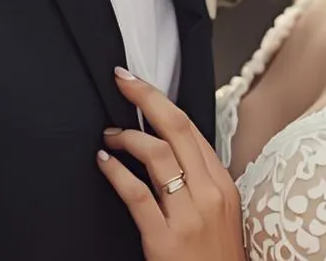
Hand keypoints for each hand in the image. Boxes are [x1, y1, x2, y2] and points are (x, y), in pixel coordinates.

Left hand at [96, 67, 244, 260]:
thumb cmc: (215, 257)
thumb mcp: (219, 212)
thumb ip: (199, 180)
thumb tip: (169, 148)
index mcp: (221, 184)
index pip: (191, 129)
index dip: (160, 101)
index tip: (137, 84)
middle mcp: (209, 193)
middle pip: (176, 129)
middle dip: (145, 98)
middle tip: (121, 82)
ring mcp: (189, 215)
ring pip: (156, 155)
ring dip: (126, 137)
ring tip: (109, 136)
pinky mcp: (166, 238)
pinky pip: (138, 194)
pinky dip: (116, 173)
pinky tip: (104, 163)